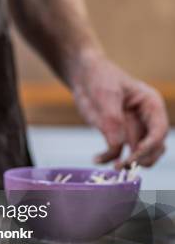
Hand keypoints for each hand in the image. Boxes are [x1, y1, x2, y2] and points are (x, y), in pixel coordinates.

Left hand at [71, 53, 168, 167]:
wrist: (84, 76)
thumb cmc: (99, 78)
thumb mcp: (105, 94)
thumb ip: (112, 119)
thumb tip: (117, 145)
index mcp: (150, 105)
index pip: (159, 130)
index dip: (150, 145)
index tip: (136, 154)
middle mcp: (145, 119)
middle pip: (153, 146)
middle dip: (141, 158)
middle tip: (122, 166)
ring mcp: (132, 128)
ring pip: (139, 152)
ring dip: (129, 162)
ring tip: (114, 167)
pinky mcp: (116, 134)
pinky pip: (118, 152)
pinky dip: (109, 158)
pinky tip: (97, 159)